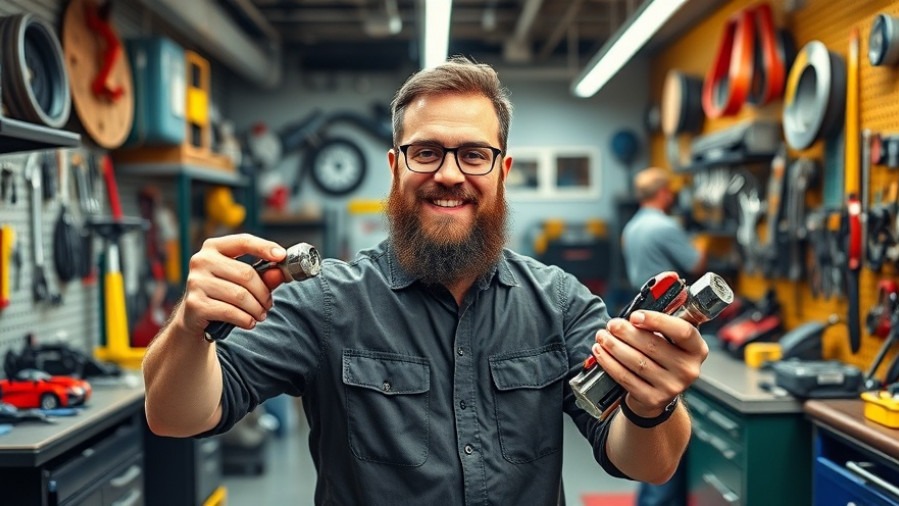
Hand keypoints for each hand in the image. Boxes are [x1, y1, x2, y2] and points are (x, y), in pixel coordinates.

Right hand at [176, 234, 287, 336]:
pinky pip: (230, 311)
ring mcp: (196, 282)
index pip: (243, 241)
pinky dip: (245, 319)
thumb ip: (262, 275)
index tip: (282, 256)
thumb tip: (280, 273)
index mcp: (213, 247)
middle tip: (269, 304)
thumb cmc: (221, 294)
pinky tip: (249, 322)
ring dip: (256, 309)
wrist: (194, 317)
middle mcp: (201, 260)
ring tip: (260, 315)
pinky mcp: (195, 303)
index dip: (264, 247)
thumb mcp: (241, 281)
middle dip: (263, 293)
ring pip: (240, 296)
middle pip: (246, 274)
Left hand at [591, 310, 708, 416]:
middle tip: (612, 325)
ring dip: (614, 346)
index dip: (657, 321)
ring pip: (637, 362)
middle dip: (627, 332)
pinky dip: (609, 363)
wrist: (659, 393)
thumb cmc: (663, 357)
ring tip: (603, 336)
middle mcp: (688, 369)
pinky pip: (626, 377)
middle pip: (653, 346)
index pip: (682, 331)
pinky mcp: (652, 398)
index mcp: (697, 349)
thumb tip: (636, 313)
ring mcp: (671, 386)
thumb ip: (661, 324)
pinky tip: (601, 353)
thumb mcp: (671, 340)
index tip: (635, 315)